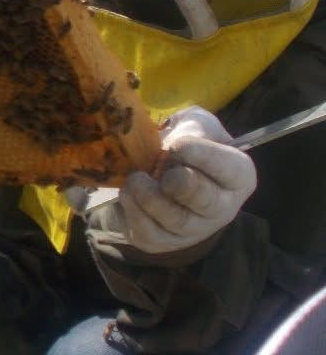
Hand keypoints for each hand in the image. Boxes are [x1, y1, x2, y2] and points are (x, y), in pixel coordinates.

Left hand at [116, 106, 255, 253]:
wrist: (160, 170)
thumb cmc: (186, 145)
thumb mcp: (196, 125)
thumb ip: (193, 128)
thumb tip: (178, 144)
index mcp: (237, 176)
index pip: (232, 170)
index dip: (204, 157)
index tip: (178, 145)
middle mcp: (221, 209)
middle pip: (206, 203)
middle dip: (180, 184)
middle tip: (161, 171)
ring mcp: (192, 230)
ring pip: (174, 221)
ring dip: (148, 196)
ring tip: (136, 179)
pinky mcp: (161, 241)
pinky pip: (147, 232)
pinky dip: (131, 210)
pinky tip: (128, 193)